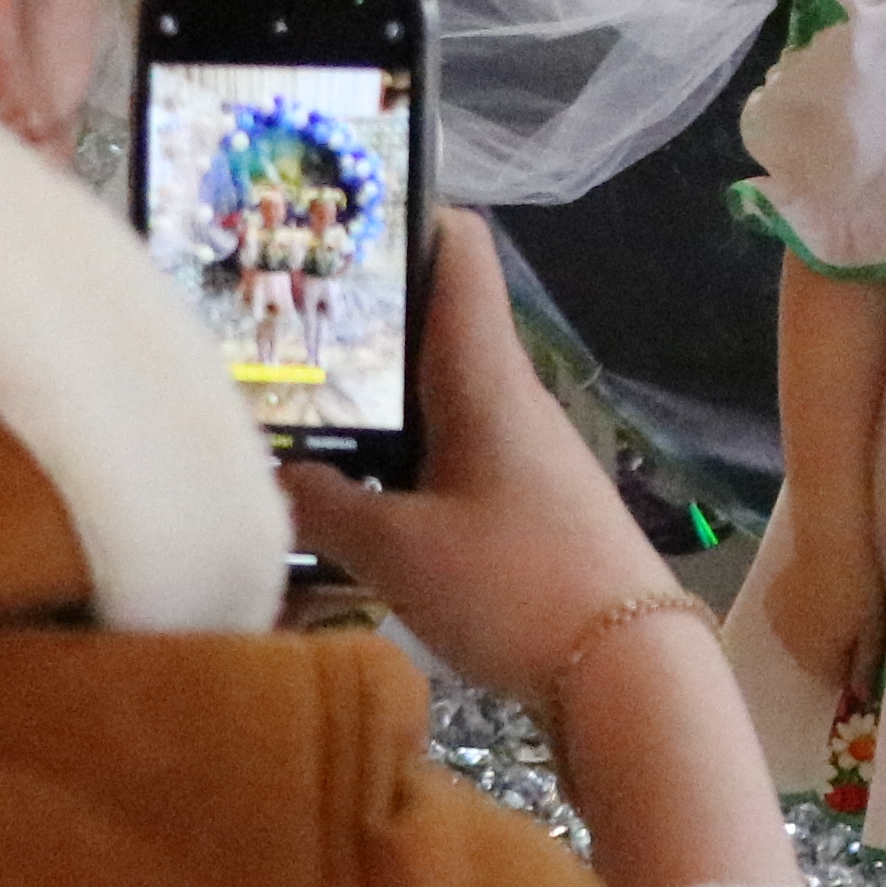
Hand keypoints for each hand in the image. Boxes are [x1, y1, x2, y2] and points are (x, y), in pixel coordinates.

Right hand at [277, 222, 677, 703]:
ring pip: (427, 397)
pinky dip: (387, 462)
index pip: (457, 246)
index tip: (317, 219)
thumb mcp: (397, 548)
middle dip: (345, 321)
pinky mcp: (518, 507)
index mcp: (484, 372)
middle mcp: (505, 395)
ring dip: (362, 402)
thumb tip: (262, 473)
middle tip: (256, 328)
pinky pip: (440, 458)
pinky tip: (336, 497)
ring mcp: (516, 452)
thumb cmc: (516, 587)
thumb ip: (320, 504)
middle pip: (425, 324)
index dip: (397, 211)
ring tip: (276, 413)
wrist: (629, 674)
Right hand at [761, 521, 885, 704]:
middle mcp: (791, 650)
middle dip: (830, 652)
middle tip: (853, 626)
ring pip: (798, 640)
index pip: (833, 679)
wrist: (830, 546)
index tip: (864, 650)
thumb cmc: (859, 590)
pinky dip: (799, 613)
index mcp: (818, 661)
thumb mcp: (874, 631)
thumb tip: (861, 696)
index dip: (850, 668)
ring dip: (813, 633)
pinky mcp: (770, 600)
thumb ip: (865, 667)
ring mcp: (777, 625)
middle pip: (813, 661)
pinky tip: (814, 594)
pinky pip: (787, 618)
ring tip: (833, 607)